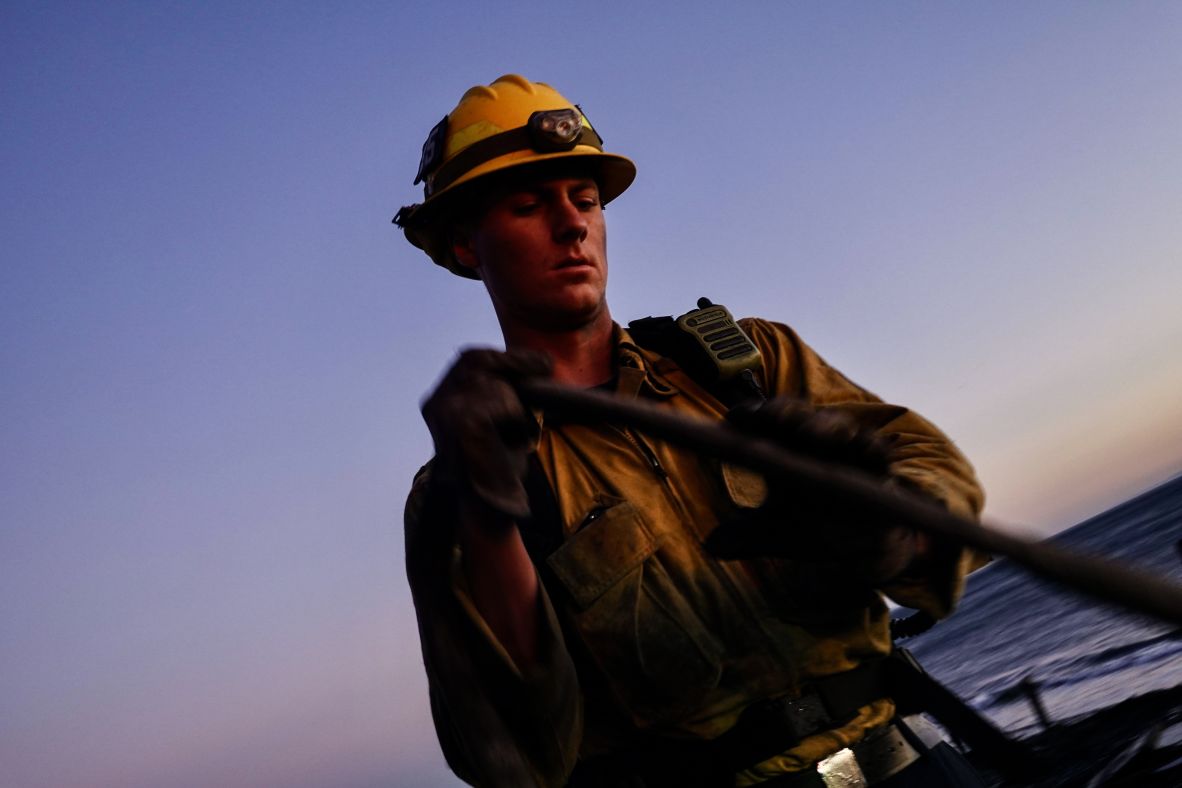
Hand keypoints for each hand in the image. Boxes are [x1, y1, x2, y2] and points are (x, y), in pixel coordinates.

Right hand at [421, 348, 551, 519]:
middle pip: (477, 360)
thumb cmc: (496, 465)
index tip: (537, 360)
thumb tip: (525, 362)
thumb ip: (497, 390)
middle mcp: (436, 403)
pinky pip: (503, 403)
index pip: (469, 359)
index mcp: (438, 400)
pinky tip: (515, 435)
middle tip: (544, 365)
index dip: (504, 355)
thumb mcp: (493, 419)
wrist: (489, 509)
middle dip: (515, 361)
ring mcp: (446, 412)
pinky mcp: (464, 424)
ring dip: (514, 400)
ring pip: (492, 381)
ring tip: (518, 424)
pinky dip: (516, 417)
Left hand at [706, 398, 917, 584]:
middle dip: (783, 413)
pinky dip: (871, 449)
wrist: (860, 546)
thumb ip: (746, 537)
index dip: (748, 417)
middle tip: (770, 417)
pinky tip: (866, 450)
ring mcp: (846, 448)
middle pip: (795, 417)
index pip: (761, 424)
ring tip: (812, 434)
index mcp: (782, 448)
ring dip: (825, 427)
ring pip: (835, 427)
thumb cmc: (811, 527)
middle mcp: (812, 440)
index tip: (733, 421)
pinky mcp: (877, 464)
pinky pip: (876, 450)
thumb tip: (711, 547)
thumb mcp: (776, 534)